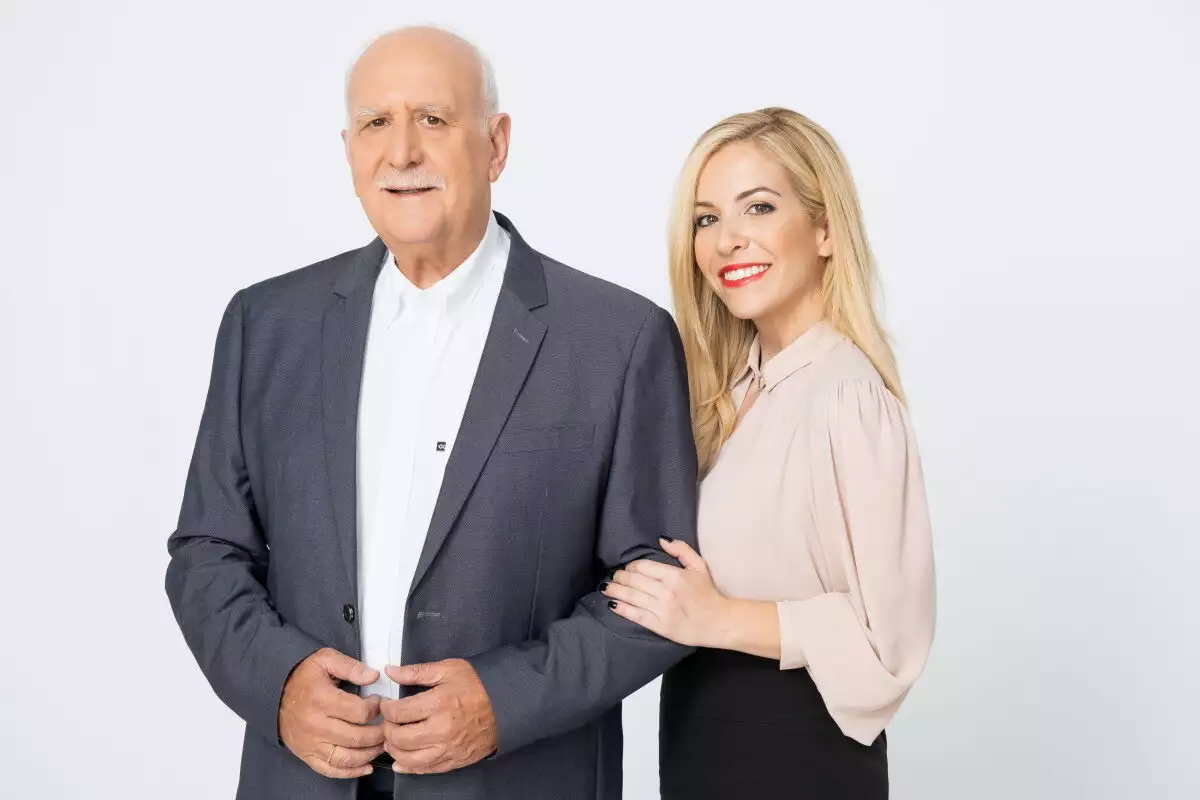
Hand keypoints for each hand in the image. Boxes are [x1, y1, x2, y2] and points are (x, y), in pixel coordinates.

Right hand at [279, 648, 385, 778]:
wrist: (273, 693)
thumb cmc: (303, 676)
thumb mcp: (325, 660)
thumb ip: (351, 667)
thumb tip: (373, 676)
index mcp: (322, 700)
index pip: (360, 712)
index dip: (377, 709)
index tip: (380, 703)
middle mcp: (316, 725)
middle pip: (357, 738)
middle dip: (379, 734)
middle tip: (387, 727)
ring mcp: (311, 743)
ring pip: (347, 758)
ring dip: (370, 754)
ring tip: (382, 745)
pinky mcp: (307, 755)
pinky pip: (331, 770)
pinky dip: (351, 772)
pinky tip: (366, 766)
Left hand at [378, 659, 497, 774]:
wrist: (506, 705)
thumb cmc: (477, 685)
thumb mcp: (447, 669)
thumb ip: (416, 672)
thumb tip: (390, 671)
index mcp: (438, 703)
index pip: (398, 712)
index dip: (385, 708)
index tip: (386, 704)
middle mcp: (441, 729)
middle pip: (399, 738)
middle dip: (387, 729)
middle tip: (388, 722)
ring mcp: (448, 748)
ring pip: (409, 758)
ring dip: (394, 750)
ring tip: (392, 740)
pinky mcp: (454, 760)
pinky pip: (425, 769)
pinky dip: (409, 767)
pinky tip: (401, 761)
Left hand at [603, 538, 731, 647]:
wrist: (719, 622)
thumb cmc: (708, 593)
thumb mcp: (699, 566)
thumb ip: (681, 549)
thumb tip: (661, 539)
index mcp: (674, 576)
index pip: (643, 566)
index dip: (631, 566)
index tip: (628, 568)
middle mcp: (666, 592)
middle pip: (634, 580)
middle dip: (620, 577)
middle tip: (614, 577)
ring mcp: (662, 609)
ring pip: (631, 596)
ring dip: (615, 590)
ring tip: (606, 588)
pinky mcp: (660, 626)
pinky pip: (635, 615)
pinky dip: (621, 608)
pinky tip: (611, 604)